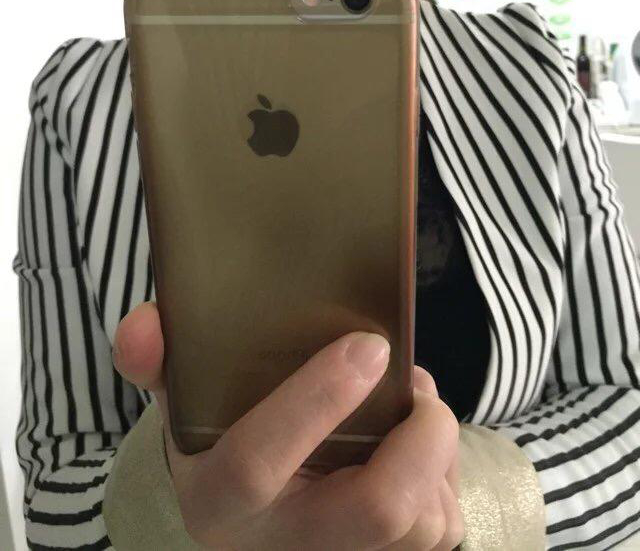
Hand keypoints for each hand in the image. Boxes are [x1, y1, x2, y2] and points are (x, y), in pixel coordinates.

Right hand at [113, 301, 463, 549]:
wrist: (254, 513)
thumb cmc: (227, 438)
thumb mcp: (186, 397)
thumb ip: (157, 356)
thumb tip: (142, 326)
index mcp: (216, 500)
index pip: (255, 463)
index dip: (314, 401)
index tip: (367, 345)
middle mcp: (277, 548)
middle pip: (376, 511)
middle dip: (420, 438)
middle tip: (421, 387)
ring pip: (424, 525)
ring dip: (437, 451)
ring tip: (418, 407)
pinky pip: (442, 531)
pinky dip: (445, 478)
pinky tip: (418, 448)